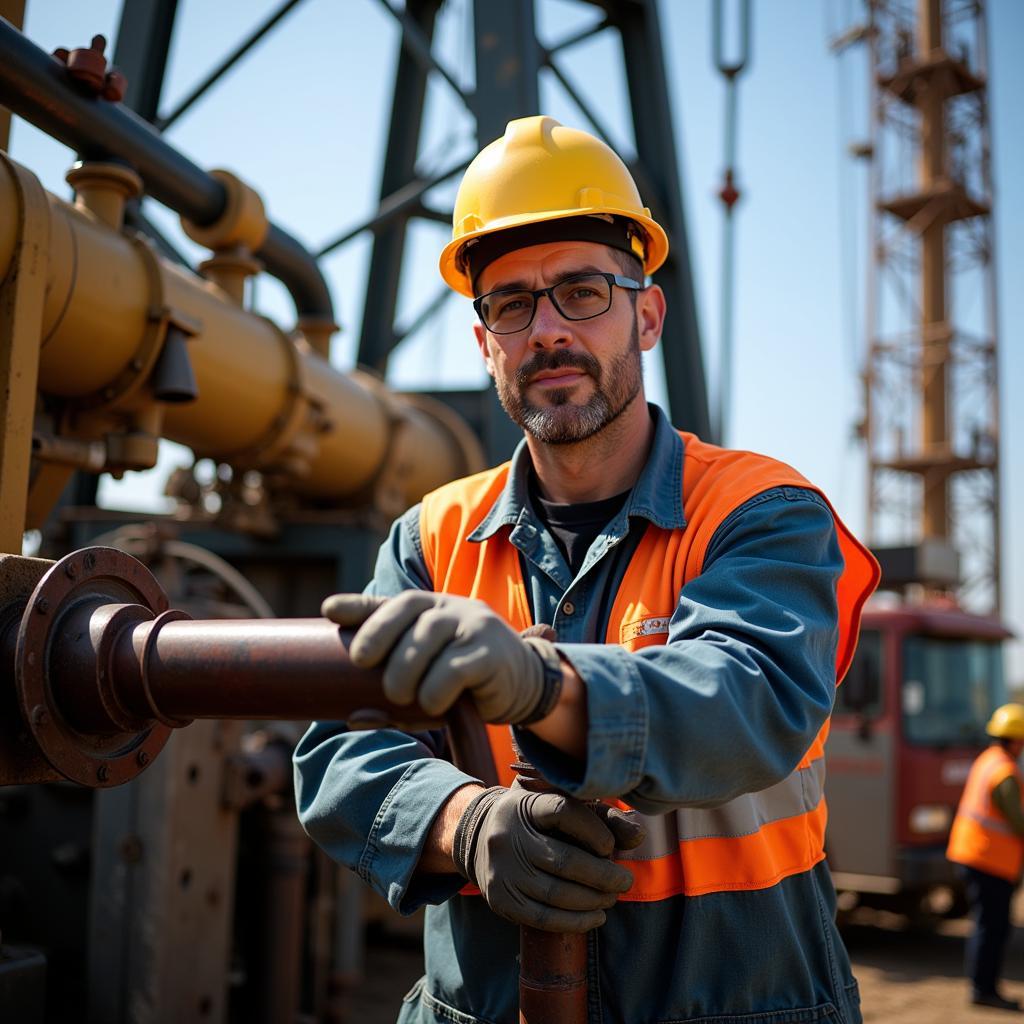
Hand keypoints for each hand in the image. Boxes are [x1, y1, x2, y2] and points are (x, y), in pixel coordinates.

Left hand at [322, 591, 559, 723]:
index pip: (392, 603)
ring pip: (427, 638)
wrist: (526, 686)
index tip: (329, 611)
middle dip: (378, 638)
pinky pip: (453, 668)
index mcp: (430, 610)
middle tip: (364, 666)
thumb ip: (392, 698)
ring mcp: (472, 625)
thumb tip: (353, 719)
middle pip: (407, 613)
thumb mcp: (426, 684)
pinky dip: (436, 691)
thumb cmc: (466, 685)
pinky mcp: (489, 652)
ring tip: (399, 695)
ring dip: (405, 671)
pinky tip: (436, 705)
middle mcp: (450, 609)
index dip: (359, 606)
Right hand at [452, 783, 645, 931]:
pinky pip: (542, 918)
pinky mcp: (500, 899)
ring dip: (593, 901)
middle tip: (625, 881)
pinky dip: (575, 922)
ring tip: (612, 898)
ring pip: (556, 894)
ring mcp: (502, 870)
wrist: (478, 836)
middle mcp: (508, 836)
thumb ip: (601, 817)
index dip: (594, 830)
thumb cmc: (534, 820)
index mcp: (525, 805)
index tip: (611, 846)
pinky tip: (595, 916)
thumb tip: (638, 835)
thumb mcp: (560, 804)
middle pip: (564, 860)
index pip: (563, 812)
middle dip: (603, 876)